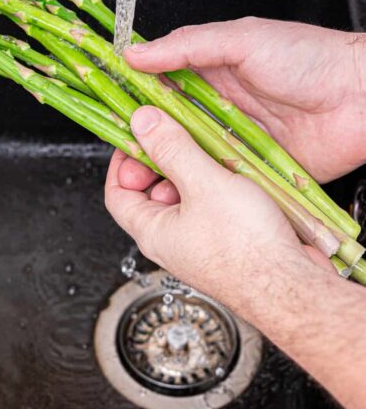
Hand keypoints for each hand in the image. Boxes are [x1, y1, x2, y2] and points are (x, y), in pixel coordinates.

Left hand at [105, 106, 329, 319]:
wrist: (292, 286)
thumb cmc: (246, 246)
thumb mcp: (204, 184)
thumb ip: (171, 149)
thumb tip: (142, 122)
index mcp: (152, 231)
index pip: (117, 192)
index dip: (124, 160)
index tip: (140, 135)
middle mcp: (171, 240)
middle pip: (153, 192)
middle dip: (167, 161)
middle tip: (185, 138)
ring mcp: (200, 243)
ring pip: (189, 196)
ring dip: (200, 170)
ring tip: (219, 155)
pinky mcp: (229, 243)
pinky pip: (215, 206)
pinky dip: (222, 184)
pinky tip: (241, 173)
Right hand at [124, 18, 365, 182]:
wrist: (363, 98)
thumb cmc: (309, 58)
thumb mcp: (243, 38)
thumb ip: (189, 45)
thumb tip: (138, 52)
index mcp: (211, 74)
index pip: (161, 90)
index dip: (136, 105)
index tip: (115, 118)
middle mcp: (218, 111)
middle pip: (171, 131)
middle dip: (147, 147)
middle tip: (128, 160)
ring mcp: (235, 143)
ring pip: (191, 160)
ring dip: (170, 171)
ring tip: (149, 182)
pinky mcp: (254, 170)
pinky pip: (221, 183)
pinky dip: (203, 190)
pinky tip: (186, 194)